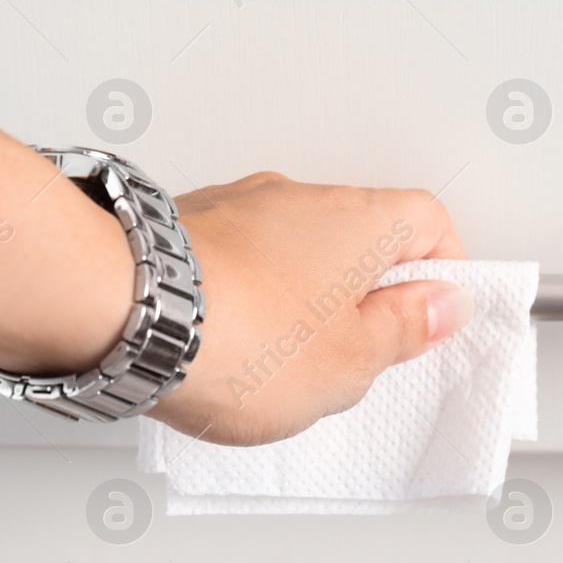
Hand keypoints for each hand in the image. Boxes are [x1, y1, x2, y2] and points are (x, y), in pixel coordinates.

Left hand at [0, 82, 470, 447]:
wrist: (120, 310)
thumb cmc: (237, 336)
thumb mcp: (349, 364)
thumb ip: (401, 332)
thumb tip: (439, 307)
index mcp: (362, 220)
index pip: (431, 223)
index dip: (441, 274)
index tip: (432, 322)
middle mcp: (300, 198)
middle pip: (358, 236)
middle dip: (362, 295)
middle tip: (357, 358)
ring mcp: (236, 208)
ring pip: (292, 249)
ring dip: (298, 296)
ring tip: (281, 364)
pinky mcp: (182, 231)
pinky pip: (235, 261)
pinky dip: (244, 296)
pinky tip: (229, 347)